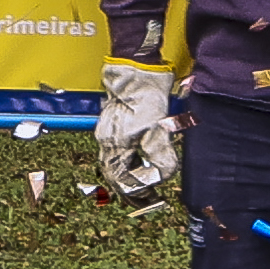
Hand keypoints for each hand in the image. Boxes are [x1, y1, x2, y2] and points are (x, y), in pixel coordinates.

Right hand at [96, 58, 182, 201]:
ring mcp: (108, 131)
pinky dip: (128, 162)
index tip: (152, 200)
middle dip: (131, 189)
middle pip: (115, 175)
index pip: (121, 180)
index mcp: (115, 145)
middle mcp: (107, 141)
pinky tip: (139, 161)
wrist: (136, 68)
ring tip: (144, 184)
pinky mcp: (113, 123)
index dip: (136, 193)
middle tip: (148, 199)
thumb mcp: (158, 128)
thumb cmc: (146, 96)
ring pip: (115, 163)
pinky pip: (117, 151)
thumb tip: (162, 176)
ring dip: (129, 176)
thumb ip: (160, 155)